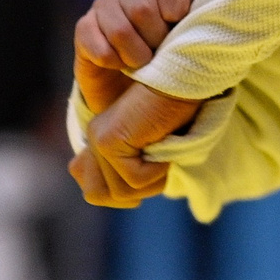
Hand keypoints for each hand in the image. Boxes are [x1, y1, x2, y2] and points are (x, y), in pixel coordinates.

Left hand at [70, 80, 201, 207]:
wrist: (186, 81)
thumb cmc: (177, 113)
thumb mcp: (153, 149)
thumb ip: (129, 171)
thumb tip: (117, 197)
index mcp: (98, 140)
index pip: (93, 191)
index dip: (120, 193)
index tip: (147, 170)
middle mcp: (93, 138)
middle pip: (99, 196)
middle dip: (133, 191)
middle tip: (157, 165)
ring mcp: (99, 139)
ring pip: (119, 193)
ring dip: (150, 182)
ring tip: (163, 155)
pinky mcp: (109, 141)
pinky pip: (134, 180)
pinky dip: (157, 171)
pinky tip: (164, 145)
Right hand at [73, 0, 193, 113]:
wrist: (129, 93)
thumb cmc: (166, 66)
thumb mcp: (185, 48)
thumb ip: (191, 31)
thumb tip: (194, 31)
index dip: (176, 12)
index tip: (177, 33)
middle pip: (143, 9)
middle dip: (154, 41)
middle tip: (156, 55)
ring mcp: (104, 6)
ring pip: (120, 30)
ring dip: (134, 57)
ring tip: (139, 64)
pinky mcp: (83, 26)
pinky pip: (100, 48)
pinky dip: (113, 63)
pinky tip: (117, 65)